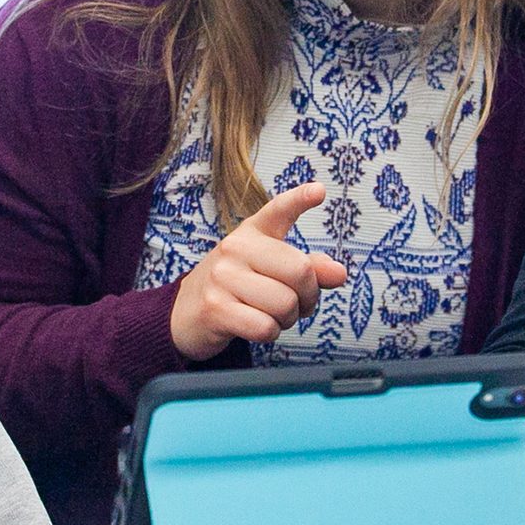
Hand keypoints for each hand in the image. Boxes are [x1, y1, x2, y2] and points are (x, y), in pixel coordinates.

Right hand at [169, 182, 347, 360]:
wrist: (184, 313)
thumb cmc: (236, 288)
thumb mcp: (269, 270)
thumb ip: (307, 268)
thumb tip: (339, 273)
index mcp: (251, 233)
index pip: (278, 210)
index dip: (299, 199)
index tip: (319, 191)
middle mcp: (235, 248)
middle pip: (300, 271)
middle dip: (309, 297)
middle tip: (298, 304)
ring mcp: (222, 277)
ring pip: (285, 304)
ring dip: (288, 319)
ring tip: (271, 315)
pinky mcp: (215, 308)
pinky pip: (266, 327)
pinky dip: (271, 333)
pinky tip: (256, 326)